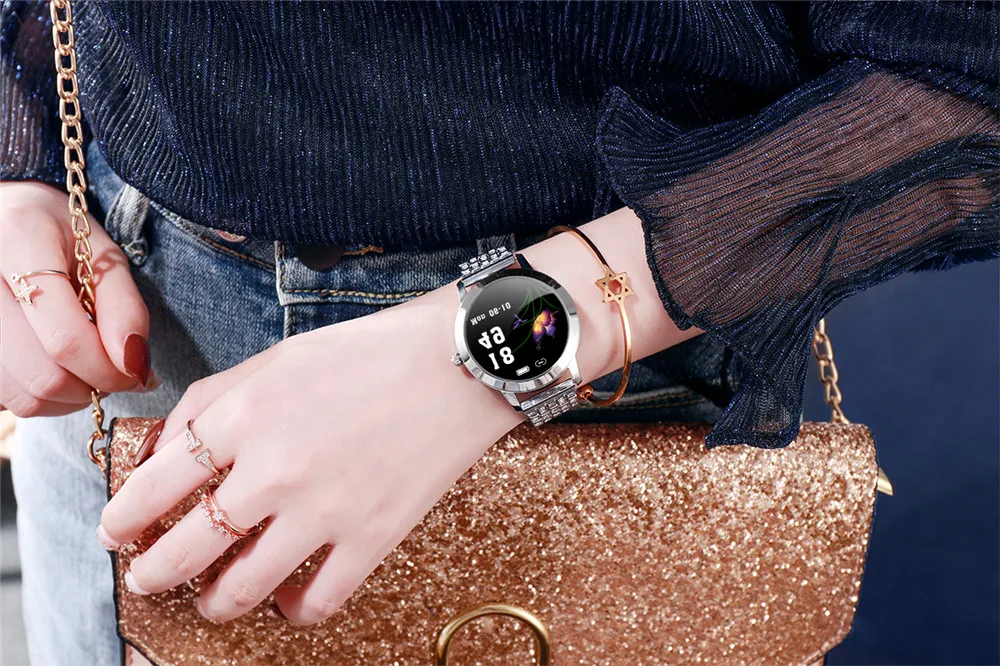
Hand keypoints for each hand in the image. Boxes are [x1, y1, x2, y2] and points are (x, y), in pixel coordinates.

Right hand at [0, 181, 152, 415]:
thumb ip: (125, 310)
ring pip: (21, 394)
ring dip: (66, 399)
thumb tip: (135, 368)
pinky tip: (53, 370)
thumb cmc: (62, 237)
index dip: (108, 369)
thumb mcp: (105, 257)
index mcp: (18, 242)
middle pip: (42, 374)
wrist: (6, 220)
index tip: (136, 373)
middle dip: (92, 387)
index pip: (65, 337)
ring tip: (84, 371)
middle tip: (113, 374)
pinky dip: (38, 397)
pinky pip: (3, 396)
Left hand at [97, 206, 696, 624]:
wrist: (460, 361)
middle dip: (152, 574)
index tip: (116, 531)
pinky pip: (315, 602)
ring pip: (239, 590)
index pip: (155, 484)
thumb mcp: (279, 357)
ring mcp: (324, 509)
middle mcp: (274, 468)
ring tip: (212, 600)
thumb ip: (215, 400)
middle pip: (184, 549)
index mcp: (246, 414)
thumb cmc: (371, 351)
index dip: (123, 518)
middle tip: (146, 578)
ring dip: (213, 603)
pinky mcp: (373, 538)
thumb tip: (168, 452)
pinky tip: (288, 600)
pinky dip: (291, 612)